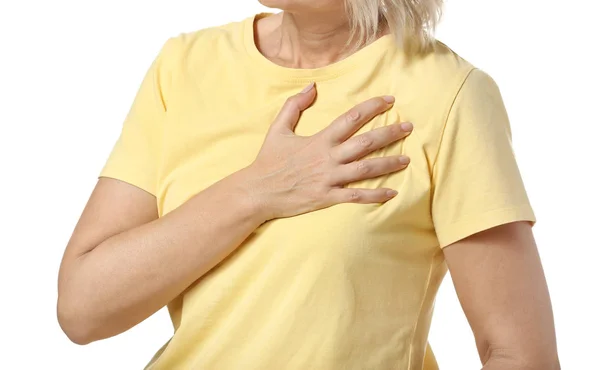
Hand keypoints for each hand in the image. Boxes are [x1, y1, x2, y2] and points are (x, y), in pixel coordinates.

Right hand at [242, 83, 412, 219]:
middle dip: (390, 133)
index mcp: (320, 140)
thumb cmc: (268, 160)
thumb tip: (312, 86)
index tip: (390, 101)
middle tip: (409, 127)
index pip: (351, 118)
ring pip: (366, 169)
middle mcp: (328, 158)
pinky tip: (392, 193)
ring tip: (406, 159)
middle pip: (366, 142)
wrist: (258, 191)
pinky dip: (375, 196)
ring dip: (388, 163)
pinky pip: (356, 196)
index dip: (372, 107)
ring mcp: (329, 179)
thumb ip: (295, 105)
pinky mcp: (328, 197)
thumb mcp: (278, 128)